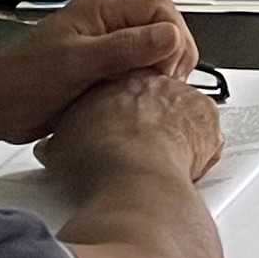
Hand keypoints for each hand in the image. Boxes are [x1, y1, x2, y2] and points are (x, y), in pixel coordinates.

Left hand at [0, 0, 199, 143]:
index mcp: (100, 11)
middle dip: (171, 55)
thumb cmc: (22, 81)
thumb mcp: (78, 63)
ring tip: (151, 96)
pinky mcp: (97, 74)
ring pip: (149, 53)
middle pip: (160, 29)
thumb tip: (172, 36)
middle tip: (165, 86)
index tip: (170, 70)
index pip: (160, 9)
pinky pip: (133, 74)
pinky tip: (135, 103)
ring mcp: (102, 50)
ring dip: (156, 72)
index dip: (174, 37)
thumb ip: (127, 48)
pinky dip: (141, 87)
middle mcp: (105, 26)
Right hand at [36, 67, 223, 191]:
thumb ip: (60, 141)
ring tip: (162, 162)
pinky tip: (184, 168)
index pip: (123, 86)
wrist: (134, 176)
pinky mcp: (206, 117)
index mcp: (115, 80)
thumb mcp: (62, 147)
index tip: (119, 128)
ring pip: (184, 111)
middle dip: (151, 119)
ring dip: (178, 132)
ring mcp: (182, 97)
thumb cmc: (99, 160)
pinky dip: (200, 148)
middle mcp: (151, 82)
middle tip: (140, 149)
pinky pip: (208, 131)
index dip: (121, 110)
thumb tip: (51, 148)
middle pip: (156, 95)